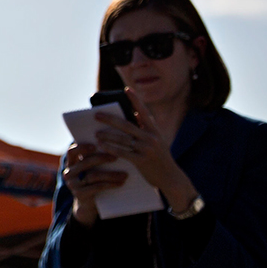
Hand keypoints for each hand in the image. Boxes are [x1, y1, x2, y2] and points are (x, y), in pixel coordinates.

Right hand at [60, 143, 126, 226]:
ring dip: (111, 174)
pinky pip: (97, 187)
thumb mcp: (90, 168)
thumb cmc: (93, 180)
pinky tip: (121, 183)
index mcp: (71, 163)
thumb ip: (94, 157)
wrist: (88, 203)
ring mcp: (73, 184)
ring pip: (93, 176)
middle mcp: (69, 172)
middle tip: (116, 157)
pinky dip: (110, 184)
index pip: (72, 151)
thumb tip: (113, 143)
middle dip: (102, 158)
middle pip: (85, 162)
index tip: (96, 144)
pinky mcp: (80, 194)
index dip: (82, 147)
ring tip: (125, 175)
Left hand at [94, 89, 196, 209]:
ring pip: (123, 139)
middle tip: (96, 115)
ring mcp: (147, 149)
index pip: (144, 112)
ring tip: (96, 133)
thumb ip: (146, 128)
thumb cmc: (159, 157)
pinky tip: (101, 146)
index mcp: (155, 130)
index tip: (127, 89)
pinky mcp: (142, 161)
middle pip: (127, 125)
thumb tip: (135, 113)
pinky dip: (111, 149)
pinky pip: (123, 153)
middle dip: (110, 119)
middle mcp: (151, 138)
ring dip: (107, 135)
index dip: (136, 100)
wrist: (171, 177)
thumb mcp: (157, 140)